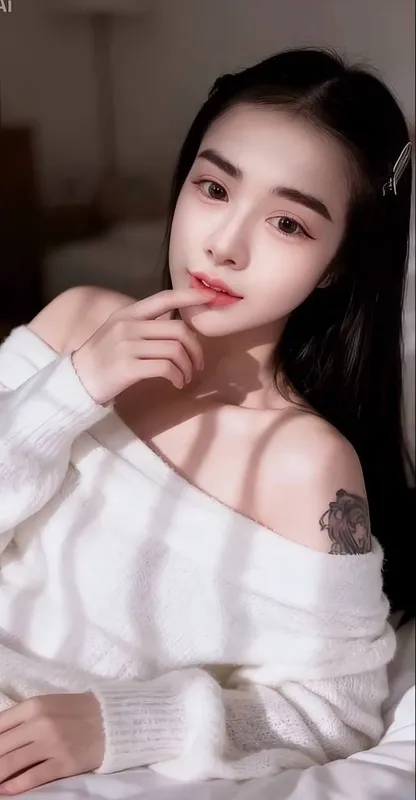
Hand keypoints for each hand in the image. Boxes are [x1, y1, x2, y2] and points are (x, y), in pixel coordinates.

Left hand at [0, 693, 103, 794]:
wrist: (111, 720)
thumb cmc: (76, 712)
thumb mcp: (47, 705)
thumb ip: (22, 719)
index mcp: (34, 705)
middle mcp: (39, 723)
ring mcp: (51, 744)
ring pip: (9, 764)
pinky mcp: (63, 763)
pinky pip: (30, 778)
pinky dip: (13, 787)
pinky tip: (6, 790)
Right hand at [72, 287, 214, 404]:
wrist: (76, 380)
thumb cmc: (103, 358)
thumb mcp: (120, 332)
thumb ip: (145, 325)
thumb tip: (178, 324)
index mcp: (128, 313)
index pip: (164, 298)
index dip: (190, 296)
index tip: (210, 297)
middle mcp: (128, 326)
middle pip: (178, 330)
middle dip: (196, 348)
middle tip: (198, 364)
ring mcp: (127, 346)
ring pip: (175, 350)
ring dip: (187, 366)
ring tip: (185, 377)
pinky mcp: (128, 368)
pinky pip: (166, 368)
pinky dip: (177, 377)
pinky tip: (176, 383)